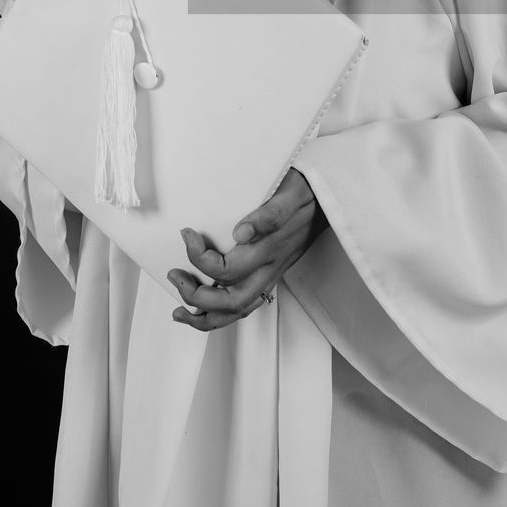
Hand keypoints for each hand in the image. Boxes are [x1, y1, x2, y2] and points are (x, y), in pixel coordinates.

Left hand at [167, 168, 327, 329]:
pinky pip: (246, 305)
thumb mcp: (292, 191)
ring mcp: (272, 273)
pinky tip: (203, 309)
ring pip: (239, 311)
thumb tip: (241, 232)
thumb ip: (270, 213)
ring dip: (206, 316)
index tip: (187, 234)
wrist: (331, 197)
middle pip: (230, 301)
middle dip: (196, 296)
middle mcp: (271, 267)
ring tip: (179, 310)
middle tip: (174, 274)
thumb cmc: (308, 190)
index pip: (227, 270)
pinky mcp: (272, 273)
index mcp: (270, 249)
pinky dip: (220, 314)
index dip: (199, 258)